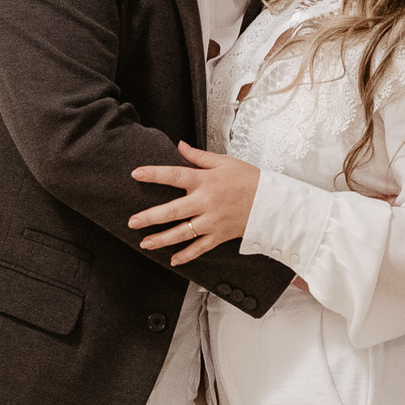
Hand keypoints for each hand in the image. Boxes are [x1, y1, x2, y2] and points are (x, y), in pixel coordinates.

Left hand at [129, 142, 259, 264]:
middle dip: (150, 217)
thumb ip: (199, 156)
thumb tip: (180, 145)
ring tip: (145, 243)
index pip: (174, 176)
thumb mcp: (225, 162)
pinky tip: (173, 260)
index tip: (136, 174)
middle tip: (132, 222)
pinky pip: (200, 248)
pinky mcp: (220, 235)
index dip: (154, 174)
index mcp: (205, 181)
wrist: (272, 202)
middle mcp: (206, 202)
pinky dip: (186, 255)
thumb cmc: (249, 179)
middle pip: (172, 211)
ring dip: (162, 239)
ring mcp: (212, 221)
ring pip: (182, 232)